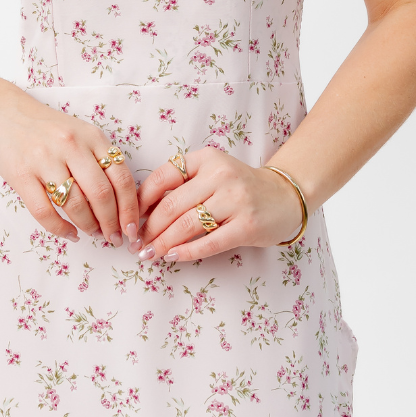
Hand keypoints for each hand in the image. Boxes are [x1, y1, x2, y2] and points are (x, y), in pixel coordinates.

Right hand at [0, 85, 139, 246]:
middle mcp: (71, 146)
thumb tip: (123, 203)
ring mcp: (44, 160)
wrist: (6, 115)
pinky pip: (44, 211)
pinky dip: (60, 229)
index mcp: (92, 136)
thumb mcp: (82, 135)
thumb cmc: (50, 131)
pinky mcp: (21, 175)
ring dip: (88, 227)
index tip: (131, 228)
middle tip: (113, 238)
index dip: (130, 208)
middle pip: (101, 194)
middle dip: (111, 223)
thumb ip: (102, 160)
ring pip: (74, 205)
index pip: (121, 178)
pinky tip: (70, 234)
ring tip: (93, 234)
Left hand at [132, 148, 303, 261]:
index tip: (131, 218)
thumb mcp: (212, 173)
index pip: (163, 176)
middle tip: (137, 243)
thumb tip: (142, 213)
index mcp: (206, 158)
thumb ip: (182, 185)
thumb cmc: (240, 187)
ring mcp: (236, 200)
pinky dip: (186, 252)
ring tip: (149, 254)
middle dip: (149, 228)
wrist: (285, 196)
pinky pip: (209, 242)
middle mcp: (221, 175)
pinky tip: (173, 257)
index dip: (142, 201)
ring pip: (187, 225)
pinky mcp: (247, 225)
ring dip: (163, 243)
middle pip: (171, 205)